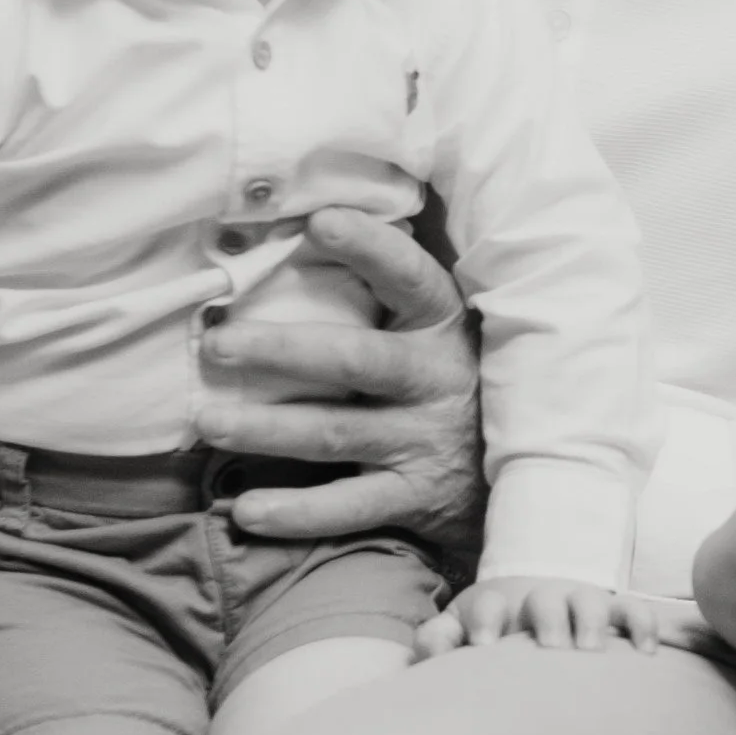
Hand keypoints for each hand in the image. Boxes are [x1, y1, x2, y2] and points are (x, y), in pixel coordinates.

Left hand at [196, 209, 483, 556]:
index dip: (369, 248)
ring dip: (267, 429)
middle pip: (356, 360)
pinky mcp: (413, 497)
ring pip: (336, 433)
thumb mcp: (442, 327)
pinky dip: (296, 513)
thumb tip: (310, 222)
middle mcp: (436, 380)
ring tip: (210, 421)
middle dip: (283, 351)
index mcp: (443, 325)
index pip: (410, 277)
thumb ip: (390, 290)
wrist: (526, 468)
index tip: (320, 221)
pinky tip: (245, 511)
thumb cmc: (459, 378)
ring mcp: (424, 441)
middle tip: (219, 344)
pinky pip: (348, 507)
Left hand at [416, 578, 664, 657]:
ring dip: (590, 620)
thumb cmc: (489, 637)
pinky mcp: (612, 616)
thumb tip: (429, 646)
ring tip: (590, 651)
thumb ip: (438, 641)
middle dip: (548, 618)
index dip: (487, 619)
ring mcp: (577, 606)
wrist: (529, 615)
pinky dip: (642, 625)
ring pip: (590, 600)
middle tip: (549, 646)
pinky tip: (645, 652)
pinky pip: (633, 612)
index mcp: (497, 608)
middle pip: (544, 599)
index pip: (488, 605)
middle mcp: (539, 602)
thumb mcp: (458, 634)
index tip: (486, 647)